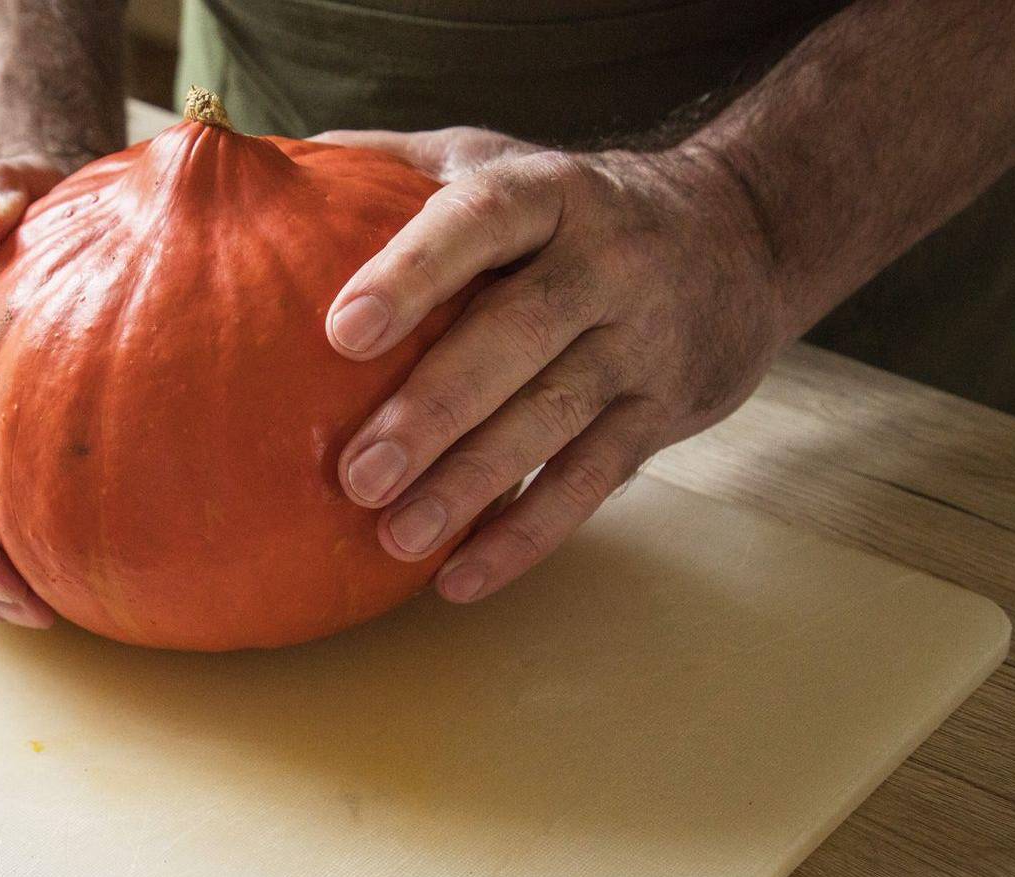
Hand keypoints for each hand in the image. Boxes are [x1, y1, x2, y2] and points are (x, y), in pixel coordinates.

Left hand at [317, 126, 793, 603]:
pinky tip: (458, 579)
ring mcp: (642, 343)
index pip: (482, 221)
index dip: (414, 272)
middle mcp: (606, 263)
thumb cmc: (570, 206)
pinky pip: (592, 481)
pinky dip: (527, 535)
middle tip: (356, 475)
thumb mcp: (497, 158)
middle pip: (520, 335)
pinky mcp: (662, 413)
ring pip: (556, 418)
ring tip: (395, 536)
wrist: (744, 235)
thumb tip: (271, 172)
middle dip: (435, 410)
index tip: (342, 330)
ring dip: (474, 485)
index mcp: (552, 194)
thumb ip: (393, 164)